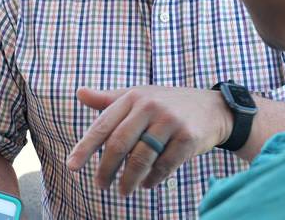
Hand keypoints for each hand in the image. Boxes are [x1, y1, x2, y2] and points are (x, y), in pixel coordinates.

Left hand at [66, 86, 231, 195]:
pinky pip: (164, 166)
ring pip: (141, 158)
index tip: (72, 166)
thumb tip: (79, 93)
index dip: (85, 147)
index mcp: (133, 96)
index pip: (103, 125)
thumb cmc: (167, 104)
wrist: (212, 109)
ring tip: (123, 191)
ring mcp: (170, 122)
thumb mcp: (138, 95)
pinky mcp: (188, 137)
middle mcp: (150, 106)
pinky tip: (146, 184)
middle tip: (100, 185)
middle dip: (106, 169)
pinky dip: (152, 179)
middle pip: (119, 144)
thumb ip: (108, 99)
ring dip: (128, 180)